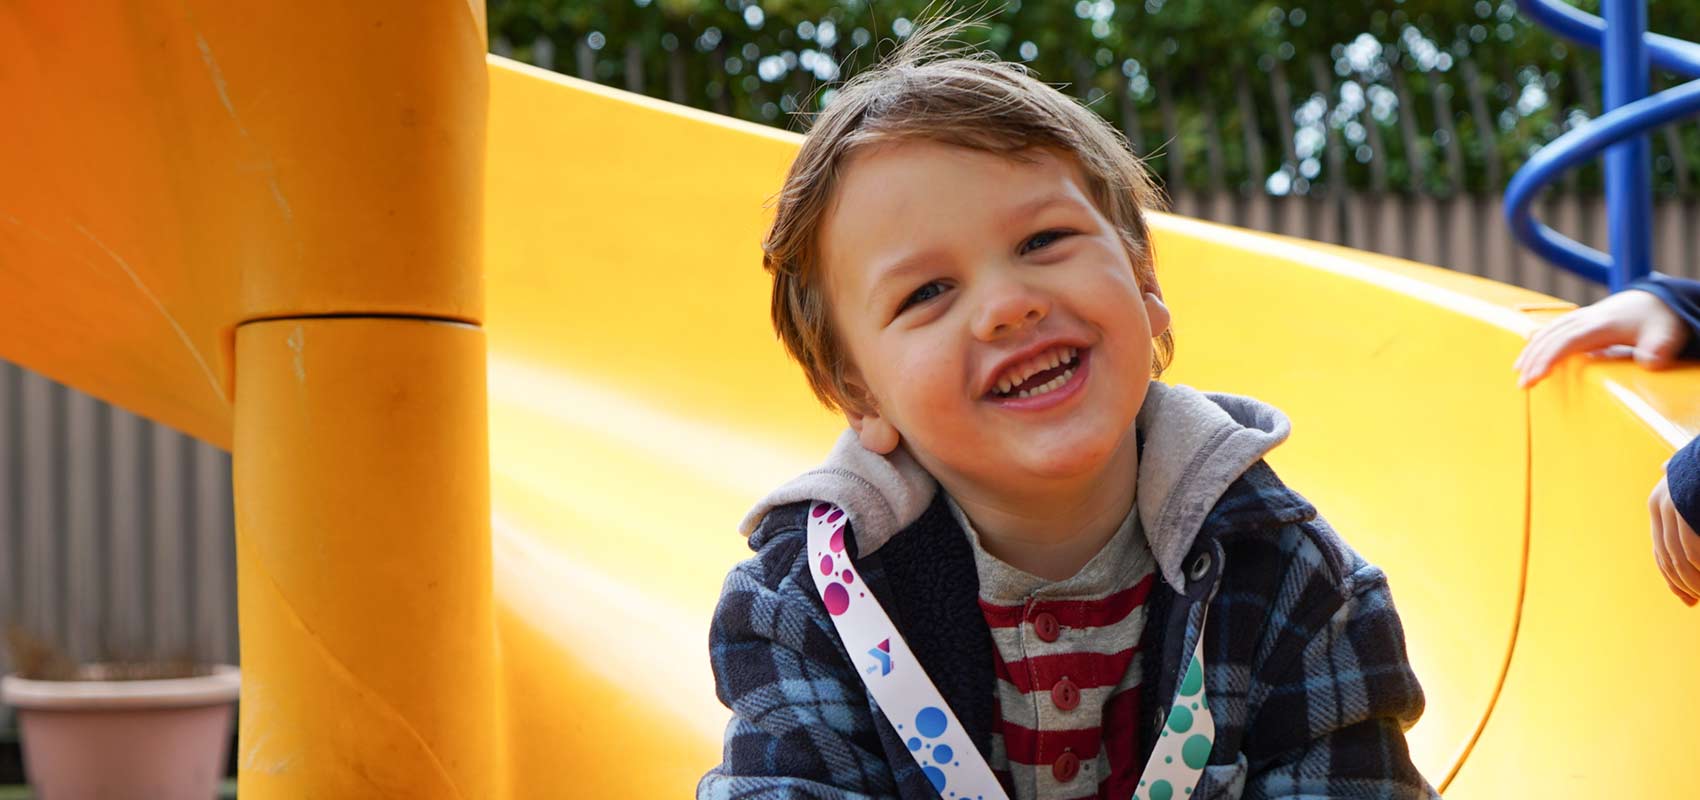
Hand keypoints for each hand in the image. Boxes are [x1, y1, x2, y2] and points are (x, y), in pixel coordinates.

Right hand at [1514, 289, 1688, 387]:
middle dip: (1533, 360)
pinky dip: (1536, 343)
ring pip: (1546, 333)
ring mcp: (1579, 318)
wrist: (1654, 301)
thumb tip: (1649, 362)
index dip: (1549, 358)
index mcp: (1601, 324)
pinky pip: (1550, 331)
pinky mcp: (1577, 322)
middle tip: (1522, 385)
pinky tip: (1527, 356)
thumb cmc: (1657, 321)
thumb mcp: (1666, 334)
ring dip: (1530, 352)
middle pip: (1550, 338)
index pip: (1566, 341)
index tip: (1536, 377)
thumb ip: (1659, 349)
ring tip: (1518, 373)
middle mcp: (1585, 319)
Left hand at [1649, 476, 1699, 606]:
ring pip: (1679, 557)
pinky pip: (1691, 546)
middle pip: (1667, 558)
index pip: (1661, 553)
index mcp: (1658, 506)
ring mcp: (1669, 504)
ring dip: (1695, 580)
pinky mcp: (1682, 504)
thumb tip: (1673, 501)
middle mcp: (1658, 506)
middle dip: (1685, 584)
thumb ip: (1683, 503)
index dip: (1673, 580)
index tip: (1689, 600)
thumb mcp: (1690, 487)